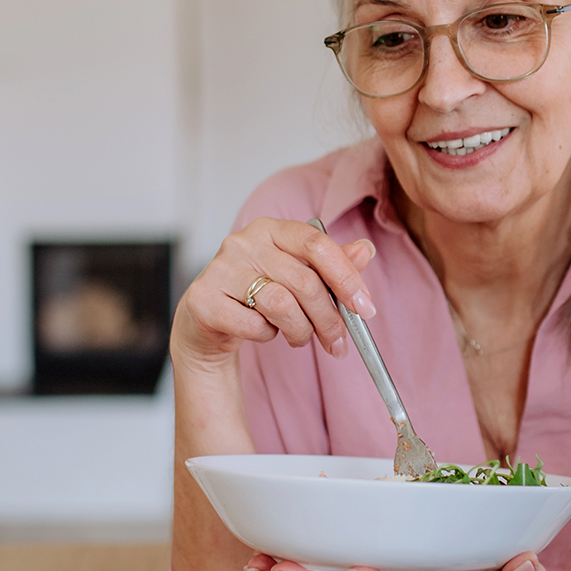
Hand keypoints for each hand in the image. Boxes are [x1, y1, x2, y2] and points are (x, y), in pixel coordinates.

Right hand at [171, 218, 377, 372]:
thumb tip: (365, 250)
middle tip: (337, 341)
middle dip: (328, 318)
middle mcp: (243, 242)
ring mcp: (221, 269)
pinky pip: (253, 325)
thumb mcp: (297, 276)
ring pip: (281, 305)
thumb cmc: (257, 295)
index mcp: (271, 229)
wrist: (208, 321)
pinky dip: (268, 335)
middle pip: (304, 281)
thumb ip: (331, 264)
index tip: (365, 307)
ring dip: (300, 331)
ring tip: (300, 337)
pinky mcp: (204, 299)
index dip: (346, 277)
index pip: (316, 244)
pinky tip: (264, 331)